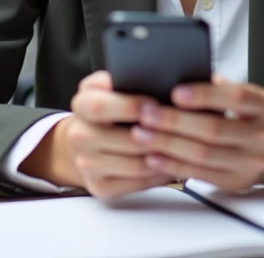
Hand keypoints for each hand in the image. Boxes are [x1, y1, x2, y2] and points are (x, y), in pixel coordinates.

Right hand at [20, 71, 171, 198]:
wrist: (87, 141)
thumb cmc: (110, 109)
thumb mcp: (109, 86)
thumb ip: (123, 79)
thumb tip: (156, 76)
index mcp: (81, 105)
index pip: (100, 106)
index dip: (130, 106)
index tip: (155, 103)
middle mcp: (78, 136)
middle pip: (125, 139)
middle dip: (157, 134)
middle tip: (181, 128)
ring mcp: (86, 164)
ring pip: (136, 164)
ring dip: (163, 155)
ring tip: (184, 145)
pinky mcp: (99, 187)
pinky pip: (138, 182)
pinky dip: (159, 173)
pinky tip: (171, 161)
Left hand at [124, 76, 263, 191]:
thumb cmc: (247, 116)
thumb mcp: (243, 97)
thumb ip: (216, 88)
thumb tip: (173, 77)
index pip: (235, 96)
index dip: (203, 94)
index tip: (174, 92)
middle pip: (214, 129)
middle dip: (174, 121)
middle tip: (145, 114)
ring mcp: (252, 162)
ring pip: (203, 153)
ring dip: (167, 144)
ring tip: (141, 134)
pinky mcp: (236, 181)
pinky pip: (199, 174)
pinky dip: (173, 165)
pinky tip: (153, 156)